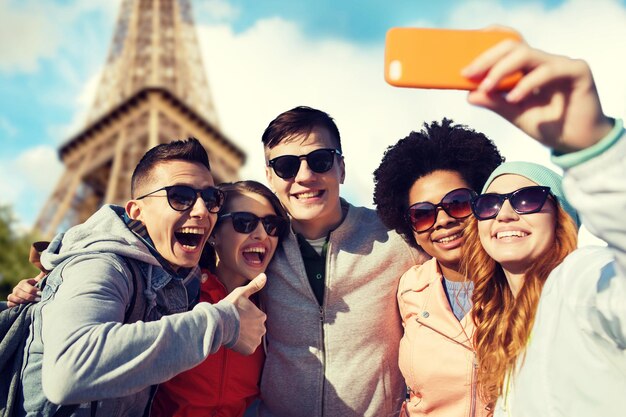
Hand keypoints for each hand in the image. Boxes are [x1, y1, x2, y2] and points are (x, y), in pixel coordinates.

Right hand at [6, 272, 44, 307]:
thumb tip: (47, 270)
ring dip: (22, 301)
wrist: (32, 296)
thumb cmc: (37, 288)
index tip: (40, 293)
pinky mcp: (11, 302)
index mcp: (23, 283)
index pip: (24, 285)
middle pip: (18, 292)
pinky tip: (22, 306)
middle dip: (29, 296)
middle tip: (38, 299)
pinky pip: (9, 303)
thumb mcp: (40, 282)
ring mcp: (12, 295)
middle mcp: (16, 288)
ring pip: (12, 297)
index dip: (32, 290)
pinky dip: (14, 305)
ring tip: (31, 303)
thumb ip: (42, 277)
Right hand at [224, 273, 266, 354]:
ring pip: (252, 339)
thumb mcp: (241, 293)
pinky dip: (242, 346)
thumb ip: (254, 285)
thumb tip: (264, 276)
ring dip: (245, 337)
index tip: (237, 315)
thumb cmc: (229, 307)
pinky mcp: (249, 350)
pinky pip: (247, 348)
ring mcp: (256, 340)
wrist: (218, 323)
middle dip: (247, 328)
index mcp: (261, 316)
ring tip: (234, 332)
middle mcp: (262, 329)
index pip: (256, 318)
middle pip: (255, 329)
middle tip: (235, 324)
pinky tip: (234, 340)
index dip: (246, 317)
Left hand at [462, 38, 613, 151]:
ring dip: (502, 70)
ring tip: (487, 88)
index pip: (508, 46)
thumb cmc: (548, 126)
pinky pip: (548, 71)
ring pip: (527, 54)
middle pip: (512, 46)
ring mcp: (561, 64)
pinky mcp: (577, 71)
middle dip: (487, 59)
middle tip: (468, 74)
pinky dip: (528, 84)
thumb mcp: (514, 114)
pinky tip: (514, 98)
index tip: (465, 56)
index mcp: (528, 67)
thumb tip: (469, 95)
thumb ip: (494, 102)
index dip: (488, 44)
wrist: (578, 144)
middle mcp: (543, 61)